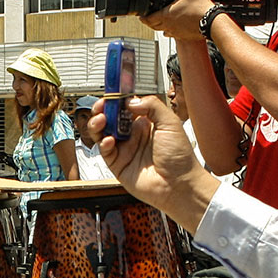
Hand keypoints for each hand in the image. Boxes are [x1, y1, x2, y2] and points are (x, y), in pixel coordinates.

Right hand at [90, 95, 217, 231]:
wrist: (179, 185)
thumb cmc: (180, 157)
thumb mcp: (170, 123)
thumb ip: (152, 106)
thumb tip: (131, 101)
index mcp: (146, 123)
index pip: (125, 107)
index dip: (117, 100)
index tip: (111, 93)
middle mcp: (133, 136)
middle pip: (110, 118)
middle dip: (103, 110)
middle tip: (101, 105)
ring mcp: (125, 150)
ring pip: (103, 133)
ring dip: (98, 124)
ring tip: (100, 120)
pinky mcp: (118, 165)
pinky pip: (105, 151)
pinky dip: (104, 143)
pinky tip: (110, 140)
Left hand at [138, 0, 216, 39]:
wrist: (212, 22)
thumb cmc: (200, 8)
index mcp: (166, 16)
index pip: (148, 19)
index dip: (143, 17)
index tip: (140, 16)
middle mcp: (169, 26)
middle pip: (153, 26)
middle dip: (149, 22)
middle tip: (146, 19)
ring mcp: (176, 32)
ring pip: (162, 31)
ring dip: (158, 27)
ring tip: (158, 22)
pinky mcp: (184, 36)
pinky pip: (173, 35)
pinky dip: (169, 31)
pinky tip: (172, 28)